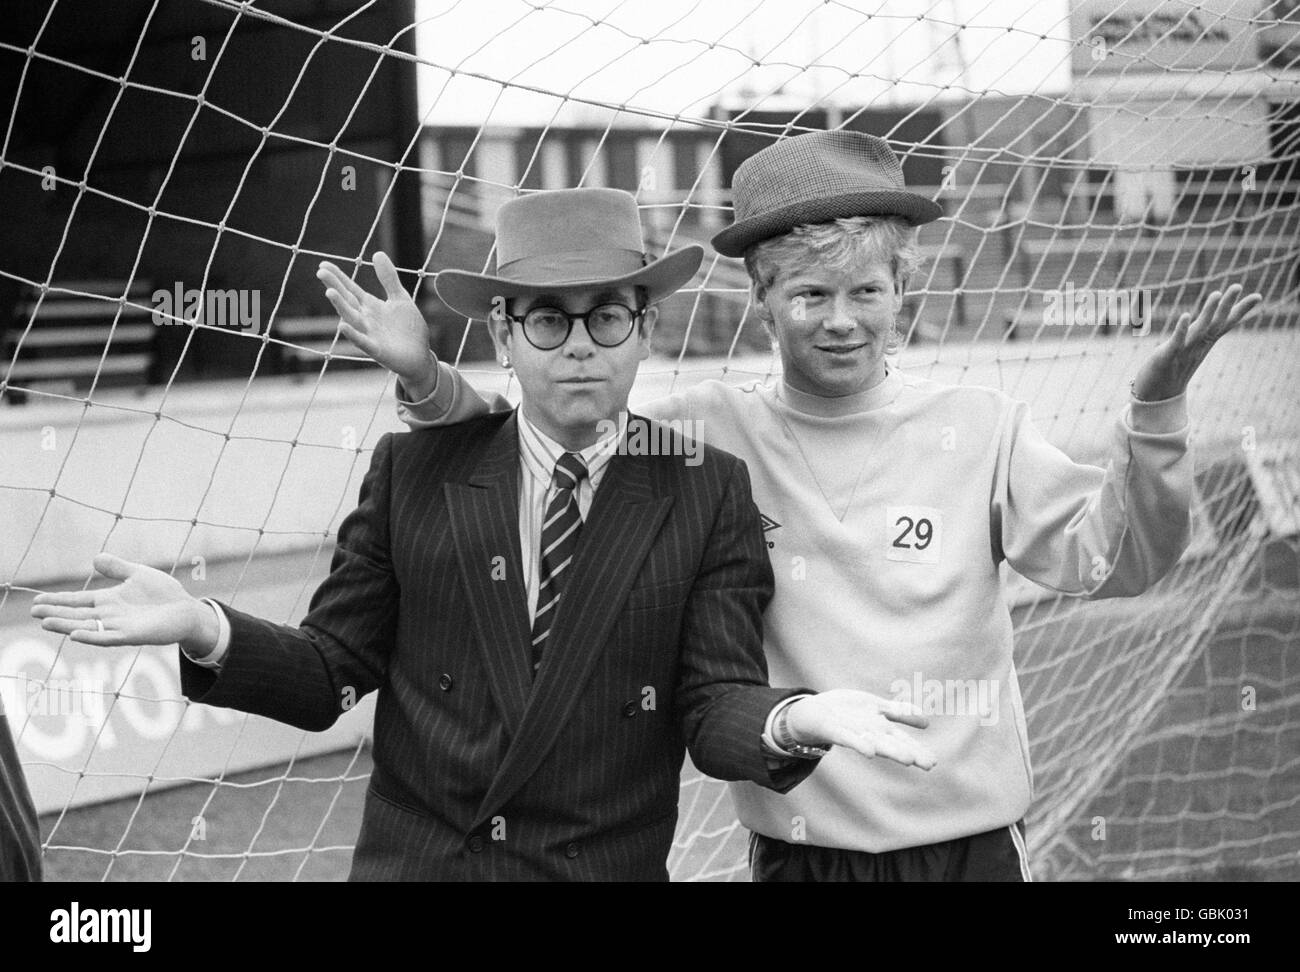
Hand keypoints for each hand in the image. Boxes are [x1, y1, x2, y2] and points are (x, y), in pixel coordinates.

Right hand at [30, 553, 213, 650]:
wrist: (187, 610)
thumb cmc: (164, 593)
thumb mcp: (138, 574)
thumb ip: (117, 568)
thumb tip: (95, 558)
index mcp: (109, 601)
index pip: (78, 601)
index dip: (59, 600)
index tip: (37, 600)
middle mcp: (110, 615)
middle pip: (77, 615)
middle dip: (56, 613)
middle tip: (33, 612)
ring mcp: (119, 626)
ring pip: (87, 627)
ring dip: (66, 625)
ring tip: (45, 623)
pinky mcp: (132, 635)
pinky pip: (108, 638)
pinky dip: (92, 637)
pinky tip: (75, 635)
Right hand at [316, 252, 438, 398]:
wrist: (420, 355)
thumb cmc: (408, 328)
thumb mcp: (400, 298)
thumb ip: (388, 278)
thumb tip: (377, 253)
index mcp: (370, 306)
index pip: (350, 289)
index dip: (338, 277)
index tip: (323, 264)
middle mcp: (365, 319)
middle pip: (347, 300)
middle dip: (335, 287)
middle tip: (321, 272)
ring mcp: (369, 334)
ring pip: (352, 319)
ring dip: (341, 306)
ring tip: (330, 292)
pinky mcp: (377, 350)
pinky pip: (363, 342)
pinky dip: (353, 334)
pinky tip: (342, 326)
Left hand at [786, 690, 937, 769]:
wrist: (812, 711)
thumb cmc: (846, 711)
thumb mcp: (876, 706)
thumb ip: (899, 712)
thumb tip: (926, 721)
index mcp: (879, 728)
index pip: (902, 739)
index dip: (917, 749)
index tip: (933, 763)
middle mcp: (868, 733)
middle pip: (891, 743)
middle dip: (908, 752)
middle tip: (928, 764)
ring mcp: (852, 732)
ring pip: (873, 742)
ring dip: (889, 750)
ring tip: (908, 759)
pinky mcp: (833, 729)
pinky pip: (847, 737)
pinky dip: (859, 744)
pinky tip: (870, 752)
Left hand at [1131, 283, 1262, 401]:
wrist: (1156, 396)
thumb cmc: (1173, 369)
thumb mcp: (1189, 350)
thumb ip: (1199, 336)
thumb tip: (1208, 322)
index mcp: (1205, 343)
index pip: (1225, 324)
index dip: (1241, 310)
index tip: (1258, 295)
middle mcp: (1198, 346)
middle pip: (1216, 323)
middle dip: (1227, 305)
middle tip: (1237, 286)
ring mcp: (1184, 351)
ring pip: (1199, 330)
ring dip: (1208, 313)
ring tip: (1216, 294)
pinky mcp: (1167, 356)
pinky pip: (1176, 341)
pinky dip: (1182, 329)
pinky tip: (1186, 315)